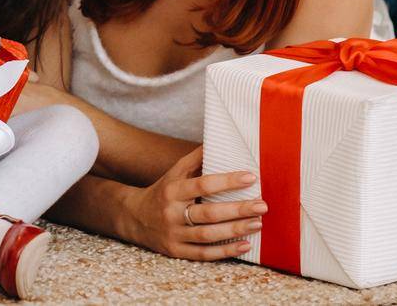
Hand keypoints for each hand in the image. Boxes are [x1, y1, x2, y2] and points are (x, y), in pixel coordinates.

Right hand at [117, 147, 265, 260]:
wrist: (134, 218)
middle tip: (262, 205)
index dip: (227, 181)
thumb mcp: (174, 173)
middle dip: (238, 209)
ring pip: (208, 235)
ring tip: (258, 223)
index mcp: (173, 190)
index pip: (203, 184)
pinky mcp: (177, 251)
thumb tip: (218, 142)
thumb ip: (195, 160)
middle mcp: (172, 213)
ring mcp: (174, 234)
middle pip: (208, 213)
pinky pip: (204, 254)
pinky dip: (226, 251)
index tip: (250, 177)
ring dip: (235, 230)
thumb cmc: (163, 191)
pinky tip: (245, 245)